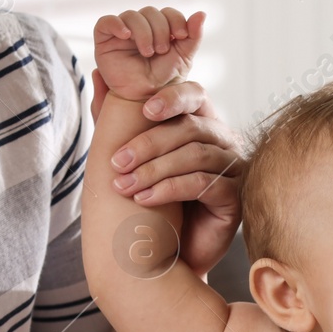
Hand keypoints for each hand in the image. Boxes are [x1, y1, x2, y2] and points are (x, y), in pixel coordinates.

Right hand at [93, 7, 203, 102]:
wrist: (146, 98)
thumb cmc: (165, 79)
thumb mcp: (184, 56)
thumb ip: (193, 35)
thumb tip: (202, 13)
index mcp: (159, 28)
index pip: (167, 12)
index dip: (175, 19)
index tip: (181, 36)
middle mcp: (140, 27)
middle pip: (150, 12)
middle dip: (159, 29)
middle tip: (162, 50)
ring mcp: (122, 32)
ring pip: (131, 16)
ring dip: (143, 31)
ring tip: (148, 52)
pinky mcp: (105, 40)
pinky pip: (106, 22)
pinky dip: (116, 24)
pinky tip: (126, 35)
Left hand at [93, 75, 244, 274]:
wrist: (164, 259)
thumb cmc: (149, 204)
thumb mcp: (129, 155)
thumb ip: (116, 116)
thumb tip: (97, 72)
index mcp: (201, 123)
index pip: (195, 95)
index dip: (171, 98)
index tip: (143, 110)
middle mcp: (223, 142)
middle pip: (191, 128)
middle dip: (149, 144)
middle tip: (116, 163)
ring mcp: (233, 169)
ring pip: (196, 155)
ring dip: (154, 170)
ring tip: (124, 187)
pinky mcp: (235, 198)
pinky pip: (204, 183)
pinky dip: (169, 189)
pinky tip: (144, 199)